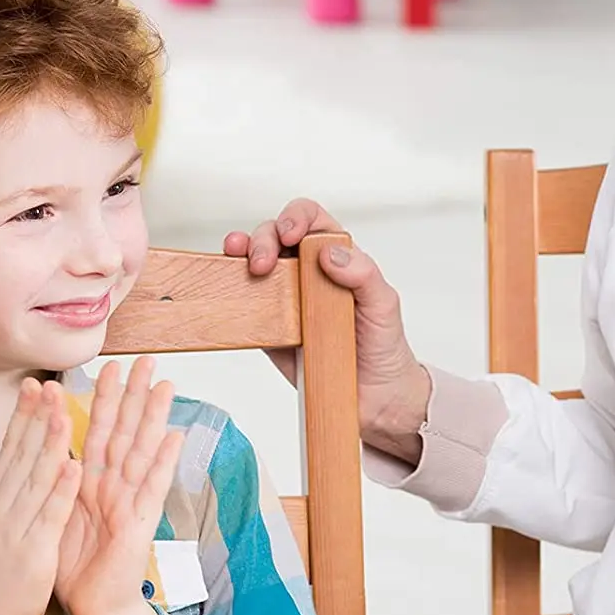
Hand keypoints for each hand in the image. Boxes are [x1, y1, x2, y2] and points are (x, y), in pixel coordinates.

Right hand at [0, 378, 81, 614]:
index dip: (23, 416)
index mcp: (0, 500)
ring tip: (63, 409)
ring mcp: (16, 527)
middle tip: (46, 381)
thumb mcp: (3, 524)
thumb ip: (12, 494)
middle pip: (21, 454)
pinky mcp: (33, 550)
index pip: (12, 449)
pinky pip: (50, 515)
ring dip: (49, 441)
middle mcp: (5, 507)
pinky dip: (61, 490)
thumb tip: (19, 463)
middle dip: (35, 416)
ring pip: (35, 477)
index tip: (34, 384)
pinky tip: (73, 465)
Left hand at [55, 356, 183, 614]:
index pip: (100, 433)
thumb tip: (64, 451)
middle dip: (135, 396)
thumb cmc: (79, 565)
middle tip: (147, 361)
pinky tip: (174, 438)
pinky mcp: (140, 525)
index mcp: (93, 484)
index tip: (110, 367)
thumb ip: (67, 484)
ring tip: (166, 387)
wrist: (94, 608)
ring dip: (154, 419)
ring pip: (143, 452)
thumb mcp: (64, 516)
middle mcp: (116, 488)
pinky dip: (162, 464)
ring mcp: (131, 503)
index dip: (105, 400)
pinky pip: (151, 490)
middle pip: (127, 433)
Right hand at [224, 198, 432, 461]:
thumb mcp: (384, 304)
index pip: (312, 221)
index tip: (291, 234)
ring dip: (240, 253)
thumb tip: (329, 254)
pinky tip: (230, 286)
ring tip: (238, 259)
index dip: (296, 217)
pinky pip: (247, 305)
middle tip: (263, 263)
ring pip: (254, 263)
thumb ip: (363, 274)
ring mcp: (286, 299)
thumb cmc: (384, 344)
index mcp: (337, 257)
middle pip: (275, 236)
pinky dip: (234, 290)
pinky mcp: (271, 329)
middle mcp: (308, 272)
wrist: (376, 397)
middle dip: (263, 239)